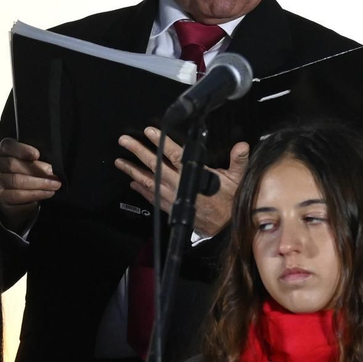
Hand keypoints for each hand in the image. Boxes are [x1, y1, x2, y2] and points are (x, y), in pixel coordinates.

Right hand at [0, 138, 60, 230]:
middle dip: (37, 170)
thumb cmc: (27, 174)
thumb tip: (51, 168)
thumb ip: (37, 161)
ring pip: (16, 181)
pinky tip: (46, 194)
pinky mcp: (0, 198)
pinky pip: (18, 197)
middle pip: (13, 165)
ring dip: (39, 184)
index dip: (22, 149)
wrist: (16, 197)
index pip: (7, 146)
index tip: (37, 154)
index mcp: (2, 151)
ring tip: (54, 186)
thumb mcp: (30, 162)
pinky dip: (35, 196)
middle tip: (54, 175)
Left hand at [115, 129, 250, 236]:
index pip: (174, 155)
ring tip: (120, 162)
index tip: (149, 131)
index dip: (161, 143)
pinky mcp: (170, 208)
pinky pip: (151, 198)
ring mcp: (172, 198)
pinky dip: (141, 190)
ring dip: (133, 171)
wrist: (225, 230)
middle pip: (154, 166)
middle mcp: (179, 186)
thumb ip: (238, 161)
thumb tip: (242, 146)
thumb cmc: (231, 202)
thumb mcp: (238, 180)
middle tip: (124, 141)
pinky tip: (133, 183)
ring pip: (148, 182)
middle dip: (138, 152)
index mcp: (193, 176)